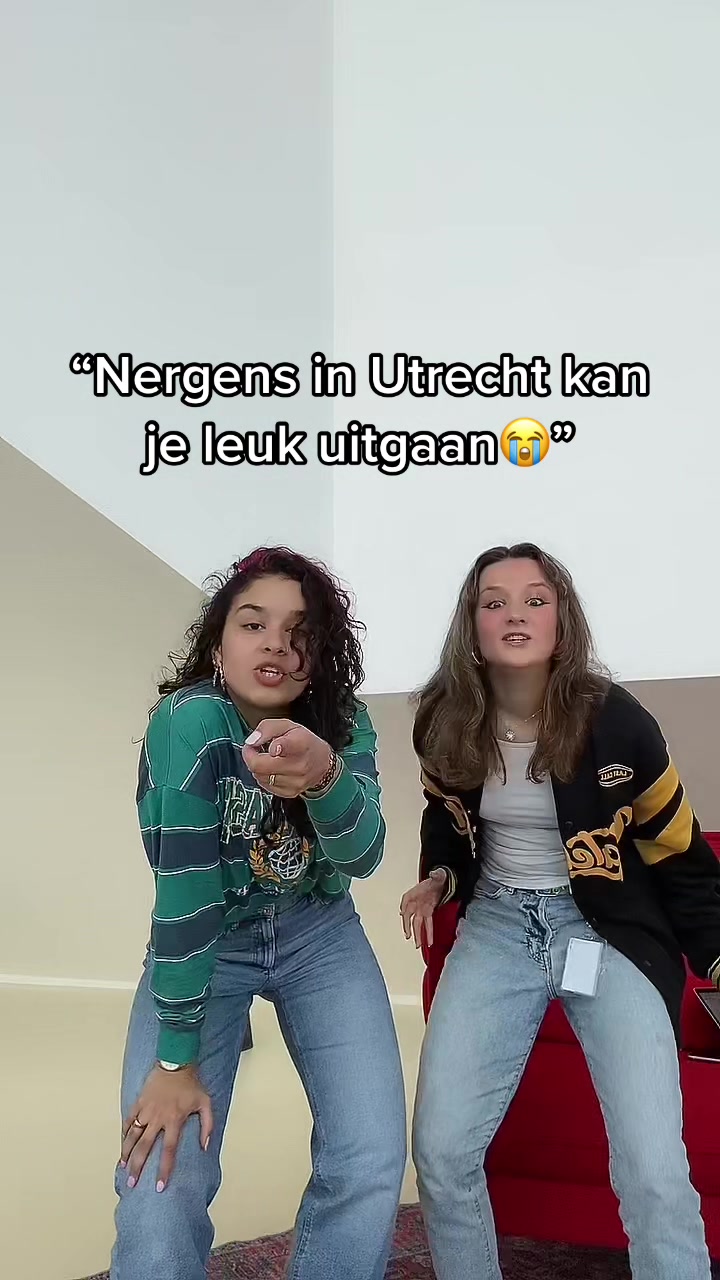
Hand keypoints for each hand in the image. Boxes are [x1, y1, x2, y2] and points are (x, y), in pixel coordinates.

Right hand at [120, 1065, 212, 1191]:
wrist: (176, 1062)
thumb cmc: (192, 1084)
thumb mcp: (206, 1103)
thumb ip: (207, 1127)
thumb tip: (204, 1147)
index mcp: (175, 1120)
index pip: (169, 1151)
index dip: (164, 1169)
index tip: (159, 1186)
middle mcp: (158, 1118)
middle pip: (145, 1148)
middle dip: (137, 1167)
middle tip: (131, 1183)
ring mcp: (147, 1110)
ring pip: (133, 1136)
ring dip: (127, 1152)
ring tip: (122, 1167)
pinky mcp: (139, 1102)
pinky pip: (129, 1120)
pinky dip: (125, 1132)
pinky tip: (123, 1143)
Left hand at [243, 719, 333, 797]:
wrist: (322, 764)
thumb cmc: (304, 742)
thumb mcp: (288, 725)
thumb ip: (267, 728)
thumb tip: (251, 741)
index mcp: (300, 744)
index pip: (286, 746)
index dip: (276, 746)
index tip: (271, 747)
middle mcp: (299, 765)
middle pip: (260, 765)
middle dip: (250, 756)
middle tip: (252, 748)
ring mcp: (295, 782)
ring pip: (259, 776)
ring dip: (257, 766)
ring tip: (264, 757)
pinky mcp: (290, 793)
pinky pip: (265, 785)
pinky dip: (263, 776)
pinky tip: (270, 768)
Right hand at [399, 871, 446, 948]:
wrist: (442, 881)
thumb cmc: (437, 878)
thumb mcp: (438, 875)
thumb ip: (436, 875)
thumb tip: (434, 873)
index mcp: (414, 892)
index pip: (406, 900)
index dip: (404, 907)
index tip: (403, 914)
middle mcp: (415, 902)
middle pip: (409, 916)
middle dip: (408, 927)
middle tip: (409, 937)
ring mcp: (421, 909)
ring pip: (417, 923)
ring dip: (417, 934)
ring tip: (418, 945)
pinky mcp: (428, 912)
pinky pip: (427, 924)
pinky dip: (428, 932)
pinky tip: (428, 941)